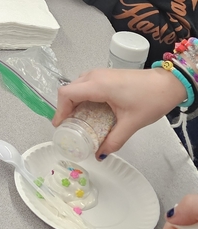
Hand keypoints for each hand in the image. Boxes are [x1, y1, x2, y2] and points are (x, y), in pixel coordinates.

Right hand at [53, 67, 185, 156]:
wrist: (168, 84)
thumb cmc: (151, 99)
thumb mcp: (131, 123)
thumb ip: (114, 140)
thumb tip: (100, 155)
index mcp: (98, 85)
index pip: (66, 94)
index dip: (59, 110)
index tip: (60, 127)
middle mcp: (95, 76)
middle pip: (69, 90)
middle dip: (65, 108)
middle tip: (69, 127)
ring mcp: (100, 73)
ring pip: (77, 86)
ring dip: (74, 102)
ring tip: (79, 121)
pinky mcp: (106, 75)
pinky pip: (86, 84)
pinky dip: (83, 97)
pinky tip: (91, 112)